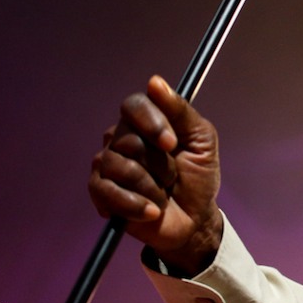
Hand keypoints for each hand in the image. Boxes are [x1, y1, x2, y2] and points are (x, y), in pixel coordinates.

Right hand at [88, 75, 222, 275]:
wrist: (194, 220)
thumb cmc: (199, 177)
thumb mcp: (202, 141)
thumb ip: (181, 111)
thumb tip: (154, 82)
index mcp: (146, 122)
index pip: (133, 105)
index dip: (151, 123)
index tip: (172, 143)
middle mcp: (121, 138)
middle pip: (126, 138)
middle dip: (159, 164)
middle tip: (173, 177)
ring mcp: (107, 165)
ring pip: (119, 166)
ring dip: (151, 187)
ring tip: (164, 196)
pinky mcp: (100, 192)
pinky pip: (106, 191)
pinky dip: (135, 204)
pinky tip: (151, 211)